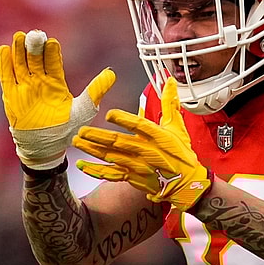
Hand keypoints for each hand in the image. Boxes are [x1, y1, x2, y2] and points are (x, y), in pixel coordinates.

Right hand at [0, 30, 115, 168]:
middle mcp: (39, 82)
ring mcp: (24, 88)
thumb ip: (95, 90)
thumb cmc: (66, 129)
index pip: (53, 63)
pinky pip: (6, 78)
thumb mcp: (84, 109)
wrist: (46, 148)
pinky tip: (4, 50)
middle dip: (35, 47)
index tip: (53, 41)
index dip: (52, 52)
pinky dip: (4, 64)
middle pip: (35, 59)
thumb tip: (112, 73)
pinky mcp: (11, 97)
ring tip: (19, 36)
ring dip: (19, 51)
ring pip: (20, 64)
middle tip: (35, 34)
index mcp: (56, 83)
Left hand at [73, 77, 211, 211]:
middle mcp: (146, 152)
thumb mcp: (177, 127)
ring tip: (77, 141)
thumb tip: (168, 80)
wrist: (186, 184)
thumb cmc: (181, 154)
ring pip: (111, 158)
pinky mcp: (132, 178)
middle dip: (99, 136)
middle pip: (120, 143)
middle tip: (82, 130)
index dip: (124, 120)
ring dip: (92, 150)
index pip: (140, 126)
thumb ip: (169, 103)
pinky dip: (95, 171)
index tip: (109, 113)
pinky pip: (111, 175)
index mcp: (158, 137)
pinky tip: (81, 165)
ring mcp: (138, 166)